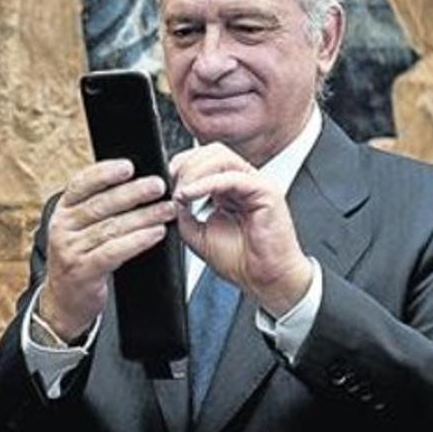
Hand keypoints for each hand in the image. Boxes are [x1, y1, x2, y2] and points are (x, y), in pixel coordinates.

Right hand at [37, 160, 176, 339]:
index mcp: (62, 211)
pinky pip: (114, 251)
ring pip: (111, 227)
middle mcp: (62, 227)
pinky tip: (155, 233)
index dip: (105, 173)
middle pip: (100, 205)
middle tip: (158, 186)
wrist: (63, 301)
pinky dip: (137, 241)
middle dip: (133, 193)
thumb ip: (99, 208)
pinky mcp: (83, 271)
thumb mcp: (79, 229)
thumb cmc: (80, 259)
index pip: (81, 184)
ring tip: (166, 209)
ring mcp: (70, 250)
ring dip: (143, 216)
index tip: (129, 166)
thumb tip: (136, 183)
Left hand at [169, 143, 311, 316]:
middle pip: (212, 151)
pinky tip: (190, 195)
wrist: (264, 280)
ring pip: (221, 157)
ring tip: (181, 193)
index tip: (166, 182)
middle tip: (172, 185)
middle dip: (186, 164)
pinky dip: (206, 183)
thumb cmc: (240, 260)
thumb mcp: (198, 234)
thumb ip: (184, 212)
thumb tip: (172, 196)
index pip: (205, 158)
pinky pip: (231, 177)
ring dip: (194, 172)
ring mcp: (256, 183)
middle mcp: (243, 181)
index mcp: (229, 188)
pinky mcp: (266, 191)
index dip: (183, 164)